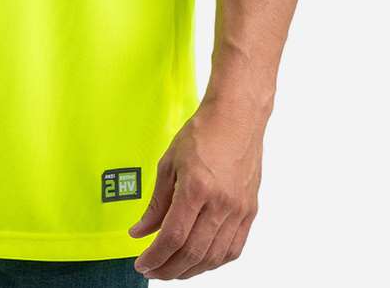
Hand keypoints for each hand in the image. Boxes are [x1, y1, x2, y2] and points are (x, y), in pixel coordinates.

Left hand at [128, 97, 262, 278]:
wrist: (236, 118)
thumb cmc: (202, 134)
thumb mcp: (169, 163)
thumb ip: (156, 203)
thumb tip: (140, 231)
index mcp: (196, 188)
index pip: (172, 237)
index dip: (155, 257)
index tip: (142, 264)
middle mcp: (220, 203)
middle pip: (192, 252)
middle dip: (168, 269)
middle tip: (152, 271)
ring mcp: (238, 210)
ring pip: (213, 257)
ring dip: (190, 270)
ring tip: (172, 269)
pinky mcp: (250, 212)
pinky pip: (233, 249)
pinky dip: (214, 261)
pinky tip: (198, 260)